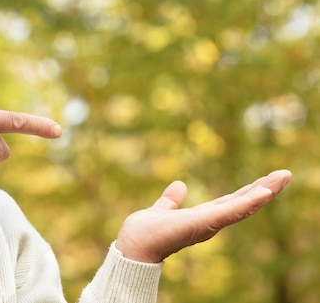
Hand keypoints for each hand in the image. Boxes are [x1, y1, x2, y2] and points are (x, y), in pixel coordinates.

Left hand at [115, 169, 291, 262]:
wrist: (135, 246)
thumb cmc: (145, 233)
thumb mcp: (162, 209)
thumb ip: (171, 200)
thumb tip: (180, 185)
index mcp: (202, 217)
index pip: (231, 201)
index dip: (249, 191)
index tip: (266, 181)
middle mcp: (210, 222)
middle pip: (243, 202)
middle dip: (265, 188)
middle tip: (285, 174)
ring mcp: (209, 224)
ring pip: (243, 205)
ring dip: (264, 191)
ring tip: (283, 177)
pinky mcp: (204, 224)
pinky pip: (230, 212)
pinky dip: (248, 203)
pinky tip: (264, 193)